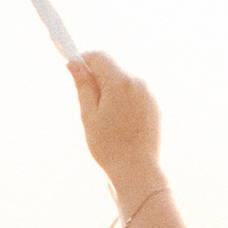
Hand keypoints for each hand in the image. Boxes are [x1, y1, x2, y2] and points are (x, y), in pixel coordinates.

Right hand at [70, 50, 161, 193]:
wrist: (137, 170)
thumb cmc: (109, 145)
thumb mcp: (89, 114)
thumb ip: (82, 85)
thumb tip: (74, 63)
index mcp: (120, 83)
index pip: (99, 57)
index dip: (84, 60)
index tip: (73, 70)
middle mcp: (137, 83)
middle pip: (112, 70)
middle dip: (97, 80)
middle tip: (87, 105)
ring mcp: (148, 94)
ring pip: (123, 83)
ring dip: (110, 92)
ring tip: (105, 121)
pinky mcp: (154, 106)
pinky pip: (134, 95)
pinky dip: (123, 102)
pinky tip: (119, 125)